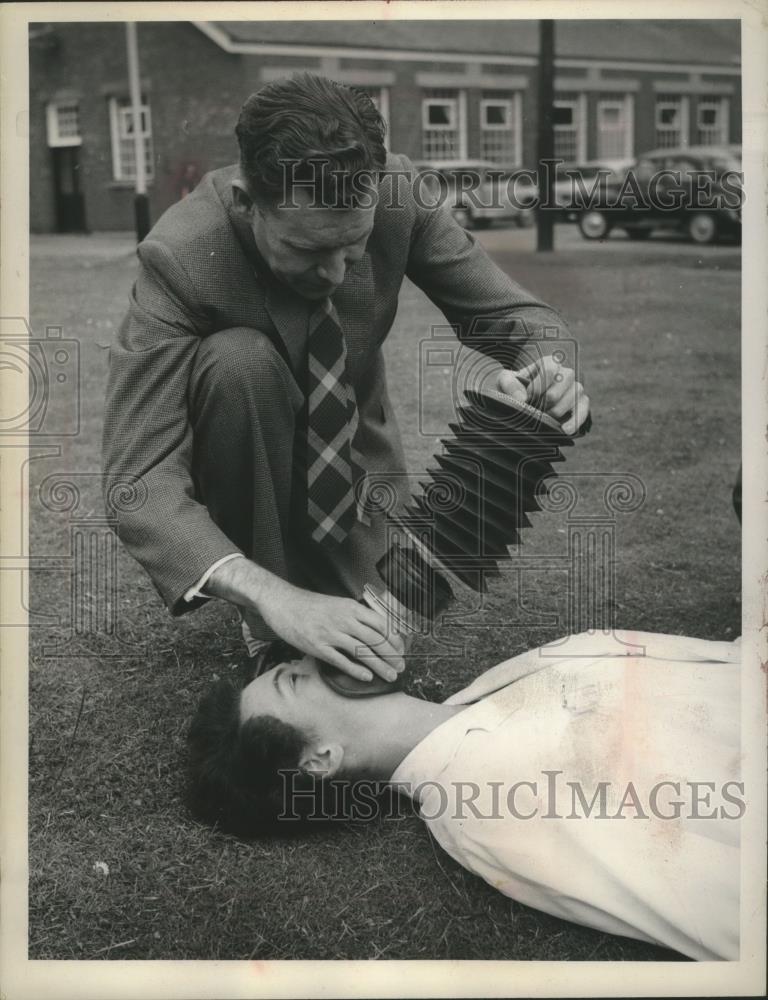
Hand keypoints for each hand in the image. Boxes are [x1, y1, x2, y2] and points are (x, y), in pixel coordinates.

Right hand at [257, 578, 404, 683]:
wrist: (282, 602)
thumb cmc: (309, 605)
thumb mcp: (337, 604)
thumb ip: (355, 615)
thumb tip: (374, 629)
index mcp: (351, 608)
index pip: (381, 624)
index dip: (394, 639)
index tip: (401, 650)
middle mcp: (344, 619)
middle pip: (375, 639)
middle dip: (391, 655)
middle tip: (400, 667)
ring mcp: (330, 633)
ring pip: (362, 651)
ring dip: (379, 665)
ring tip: (390, 675)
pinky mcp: (317, 646)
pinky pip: (341, 660)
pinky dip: (355, 670)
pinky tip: (366, 677)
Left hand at [497, 356, 589, 434]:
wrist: (523, 399)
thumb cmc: (515, 387)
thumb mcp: (505, 381)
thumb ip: (510, 385)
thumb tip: (521, 398)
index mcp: (549, 363)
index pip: (550, 369)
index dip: (538, 386)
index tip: (528, 397)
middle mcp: (566, 373)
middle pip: (562, 384)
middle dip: (546, 401)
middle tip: (535, 408)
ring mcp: (575, 388)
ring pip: (573, 397)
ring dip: (555, 411)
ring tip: (544, 417)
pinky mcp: (581, 402)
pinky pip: (583, 410)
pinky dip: (575, 421)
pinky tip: (565, 430)